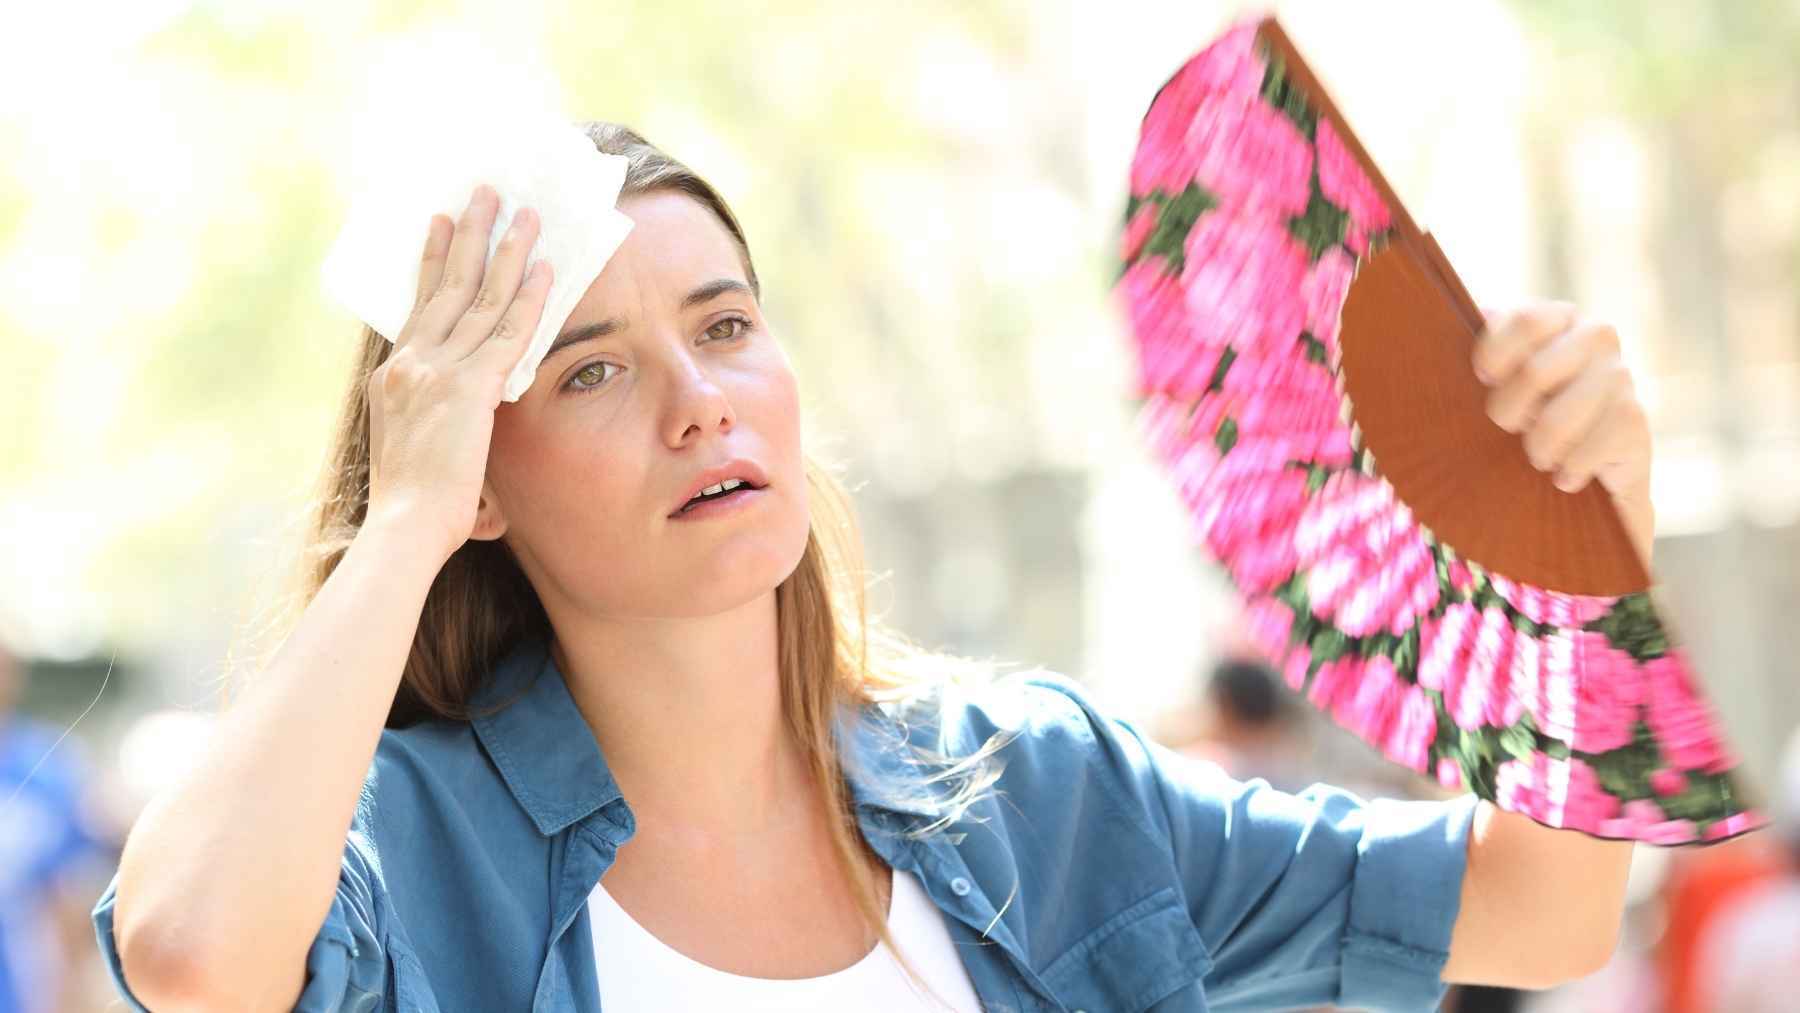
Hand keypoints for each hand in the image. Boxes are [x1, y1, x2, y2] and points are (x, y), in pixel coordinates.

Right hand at [365, 183, 552, 561]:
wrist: (402, 529)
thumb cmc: (412, 508)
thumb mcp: (417, 451)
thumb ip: (439, 426)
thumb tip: (458, 435)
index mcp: (394, 377)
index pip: (419, 305)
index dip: (432, 260)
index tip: (440, 222)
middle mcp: (410, 362)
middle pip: (445, 283)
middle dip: (467, 234)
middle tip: (484, 193)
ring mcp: (437, 371)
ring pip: (478, 295)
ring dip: (504, 249)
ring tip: (522, 212)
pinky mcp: (469, 388)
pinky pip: (506, 331)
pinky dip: (527, 296)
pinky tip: (544, 268)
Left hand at [1472, 301, 1654, 565]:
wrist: (1573, 481)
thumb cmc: (1514, 426)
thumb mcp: (1484, 388)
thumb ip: (1465, 360)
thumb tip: (1418, 349)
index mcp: (1553, 317)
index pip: (1521, 319)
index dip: (1492, 355)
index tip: (1481, 380)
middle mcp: (1594, 336)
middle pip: (1535, 371)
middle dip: (1509, 413)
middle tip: (1509, 429)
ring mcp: (1621, 376)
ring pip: (1560, 418)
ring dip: (1538, 449)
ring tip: (1536, 457)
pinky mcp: (1637, 420)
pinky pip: (1590, 448)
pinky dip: (1568, 471)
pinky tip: (1566, 476)